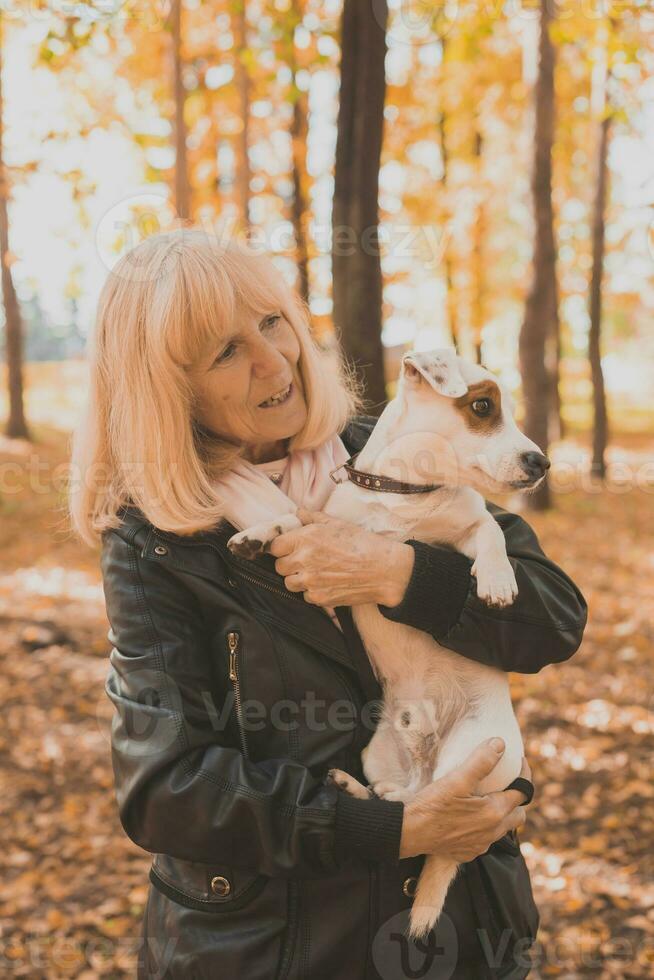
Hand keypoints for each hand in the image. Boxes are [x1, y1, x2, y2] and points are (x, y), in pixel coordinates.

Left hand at [267, 509, 414, 607]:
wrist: (384, 570)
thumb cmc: (363, 543)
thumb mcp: (338, 524)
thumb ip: (313, 518)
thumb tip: (298, 513)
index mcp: (306, 538)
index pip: (274, 547)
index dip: (281, 547)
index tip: (288, 548)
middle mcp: (304, 560)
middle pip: (279, 567)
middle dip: (289, 563)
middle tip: (304, 560)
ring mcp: (310, 582)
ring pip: (290, 583)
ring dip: (298, 579)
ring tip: (316, 573)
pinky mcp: (319, 598)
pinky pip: (305, 596)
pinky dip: (313, 591)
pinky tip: (327, 583)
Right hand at [399, 739, 529, 861]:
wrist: (409, 833)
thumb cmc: (432, 805)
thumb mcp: (457, 779)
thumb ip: (481, 762)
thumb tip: (500, 744)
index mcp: (494, 813)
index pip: (522, 792)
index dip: (524, 775)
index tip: (519, 762)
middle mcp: (492, 833)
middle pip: (518, 815)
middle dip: (516, 798)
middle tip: (505, 783)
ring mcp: (480, 845)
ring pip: (502, 829)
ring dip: (501, 814)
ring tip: (487, 798)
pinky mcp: (467, 853)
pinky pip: (484, 840)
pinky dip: (484, 827)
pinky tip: (469, 817)